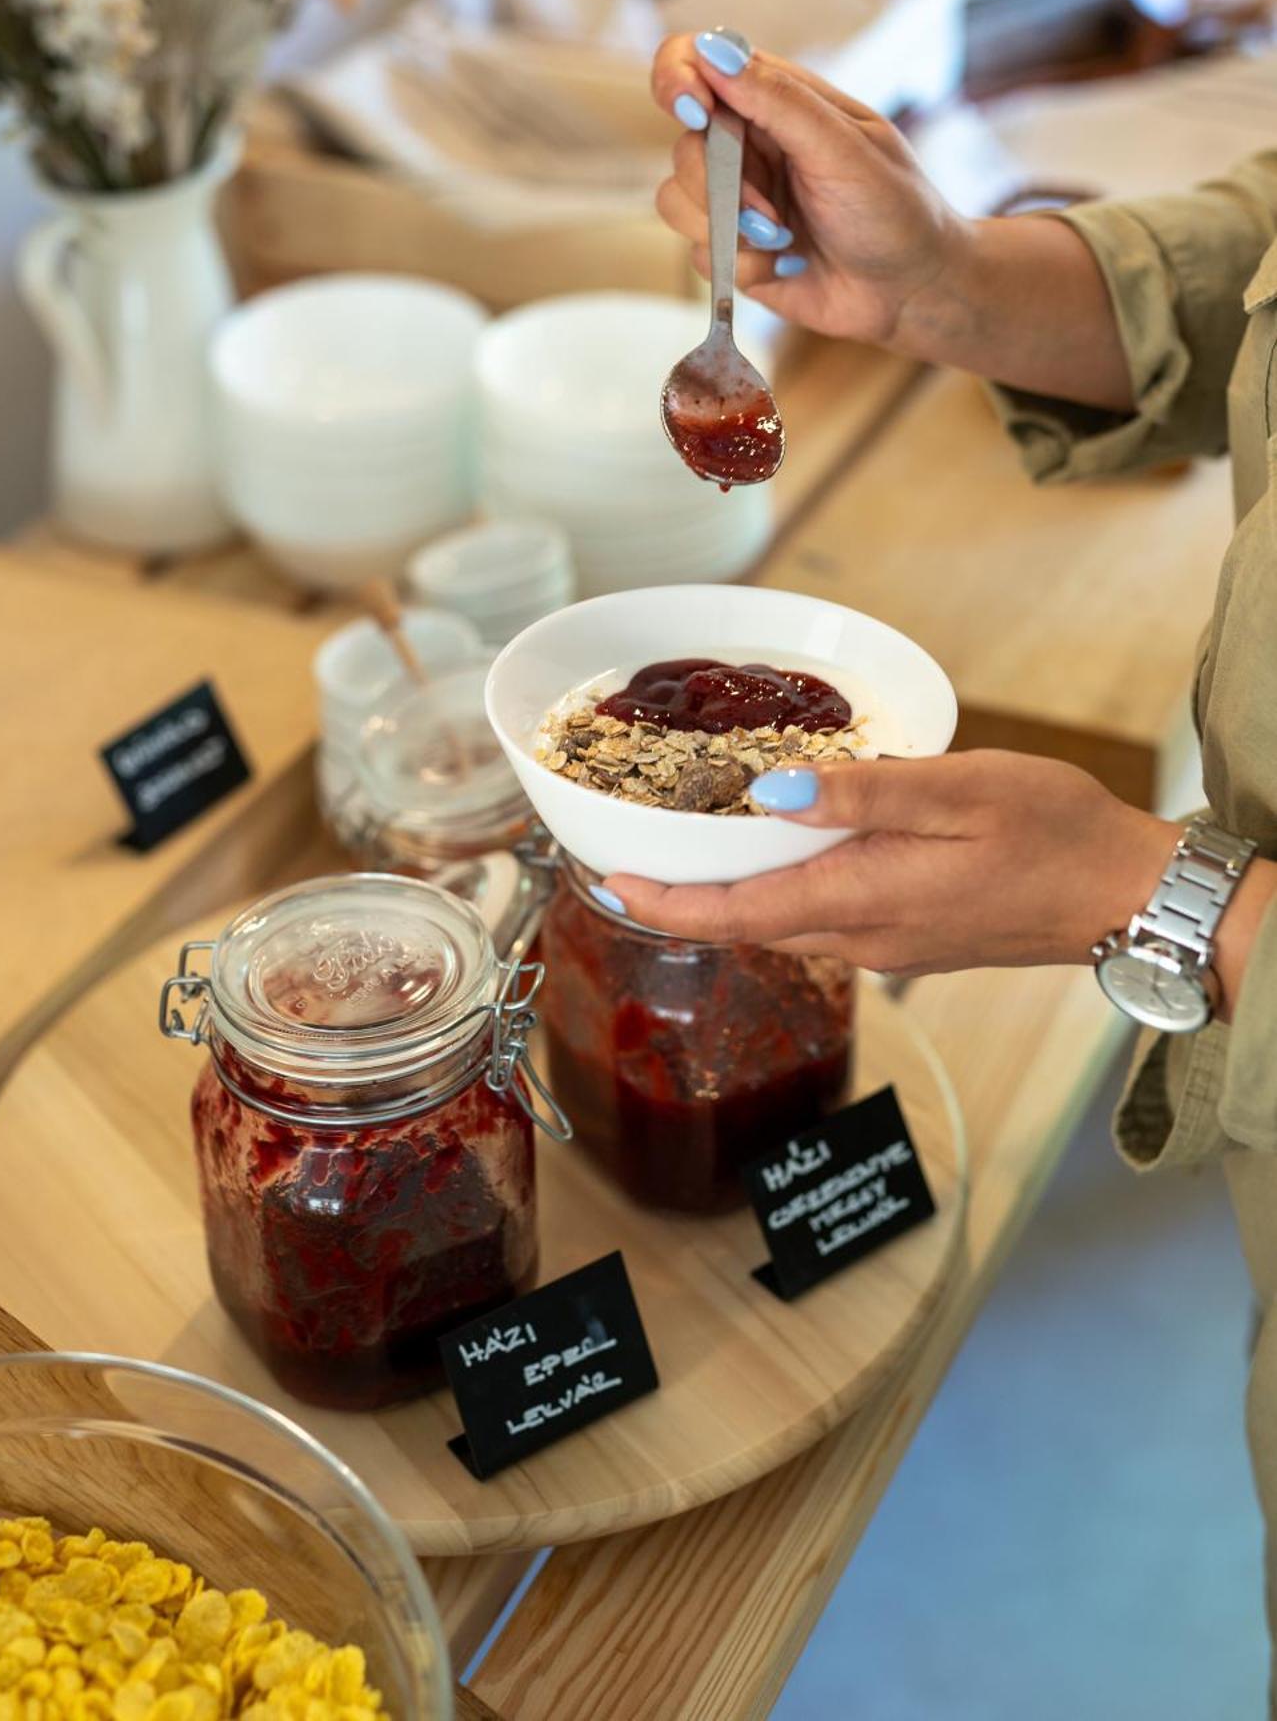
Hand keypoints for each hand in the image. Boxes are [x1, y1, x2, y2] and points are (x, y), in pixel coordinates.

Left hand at [604, 750, 1179, 977]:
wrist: (1127, 895)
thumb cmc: (1054, 834)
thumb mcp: (959, 790)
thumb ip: (862, 794)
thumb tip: (771, 794)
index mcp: (863, 898)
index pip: (734, 914)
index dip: (663, 901)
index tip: (608, 880)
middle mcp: (864, 935)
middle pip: (747, 924)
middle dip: (682, 899)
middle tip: (631, 856)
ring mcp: (889, 943)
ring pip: (784, 924)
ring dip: (729, 897)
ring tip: (689, 852)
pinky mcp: (913, 937)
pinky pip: (823, 920)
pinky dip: (781, 893)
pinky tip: (783, 855)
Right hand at [651, 28, 971, 352]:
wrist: (913, 291)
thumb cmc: (896, 209)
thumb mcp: (843, 148)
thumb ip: (779, 100)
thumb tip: (714, 52)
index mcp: (775, 100)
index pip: (696, 61)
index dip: (677, 79)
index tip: (694, 110)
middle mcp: (748, 144)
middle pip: (683, 145)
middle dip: (717, 185)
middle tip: (768, 214)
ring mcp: (737, 199)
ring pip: (677, 201)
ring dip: (728, 230)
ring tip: (784, 241)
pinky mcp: (734, 251)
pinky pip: (698, 253)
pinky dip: (741, 266)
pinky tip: (787, 266)